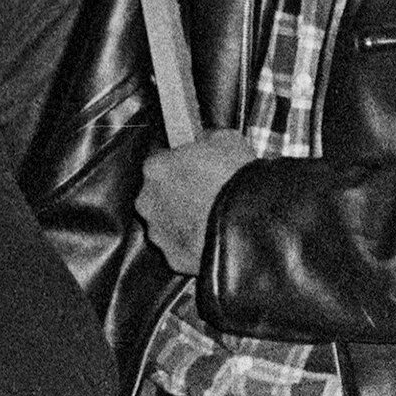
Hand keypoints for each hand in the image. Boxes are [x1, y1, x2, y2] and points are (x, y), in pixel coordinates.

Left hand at [136, 130, 256, 273]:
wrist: (249, 223)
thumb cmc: (235, 178)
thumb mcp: (227, 140)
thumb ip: (206, 138)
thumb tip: (205, 139)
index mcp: (155, 167)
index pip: (159, 162)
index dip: (179, 165)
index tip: (194, 169)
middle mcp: (147, 200)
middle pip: (158, 195)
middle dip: (177, 194)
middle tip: (206, 194)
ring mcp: (157, 232)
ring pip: (167, 223)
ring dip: (183, 220)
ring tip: (212, 218)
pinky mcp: (172, 257)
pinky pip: (180, 247)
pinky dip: (193, 244)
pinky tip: (213, 238)